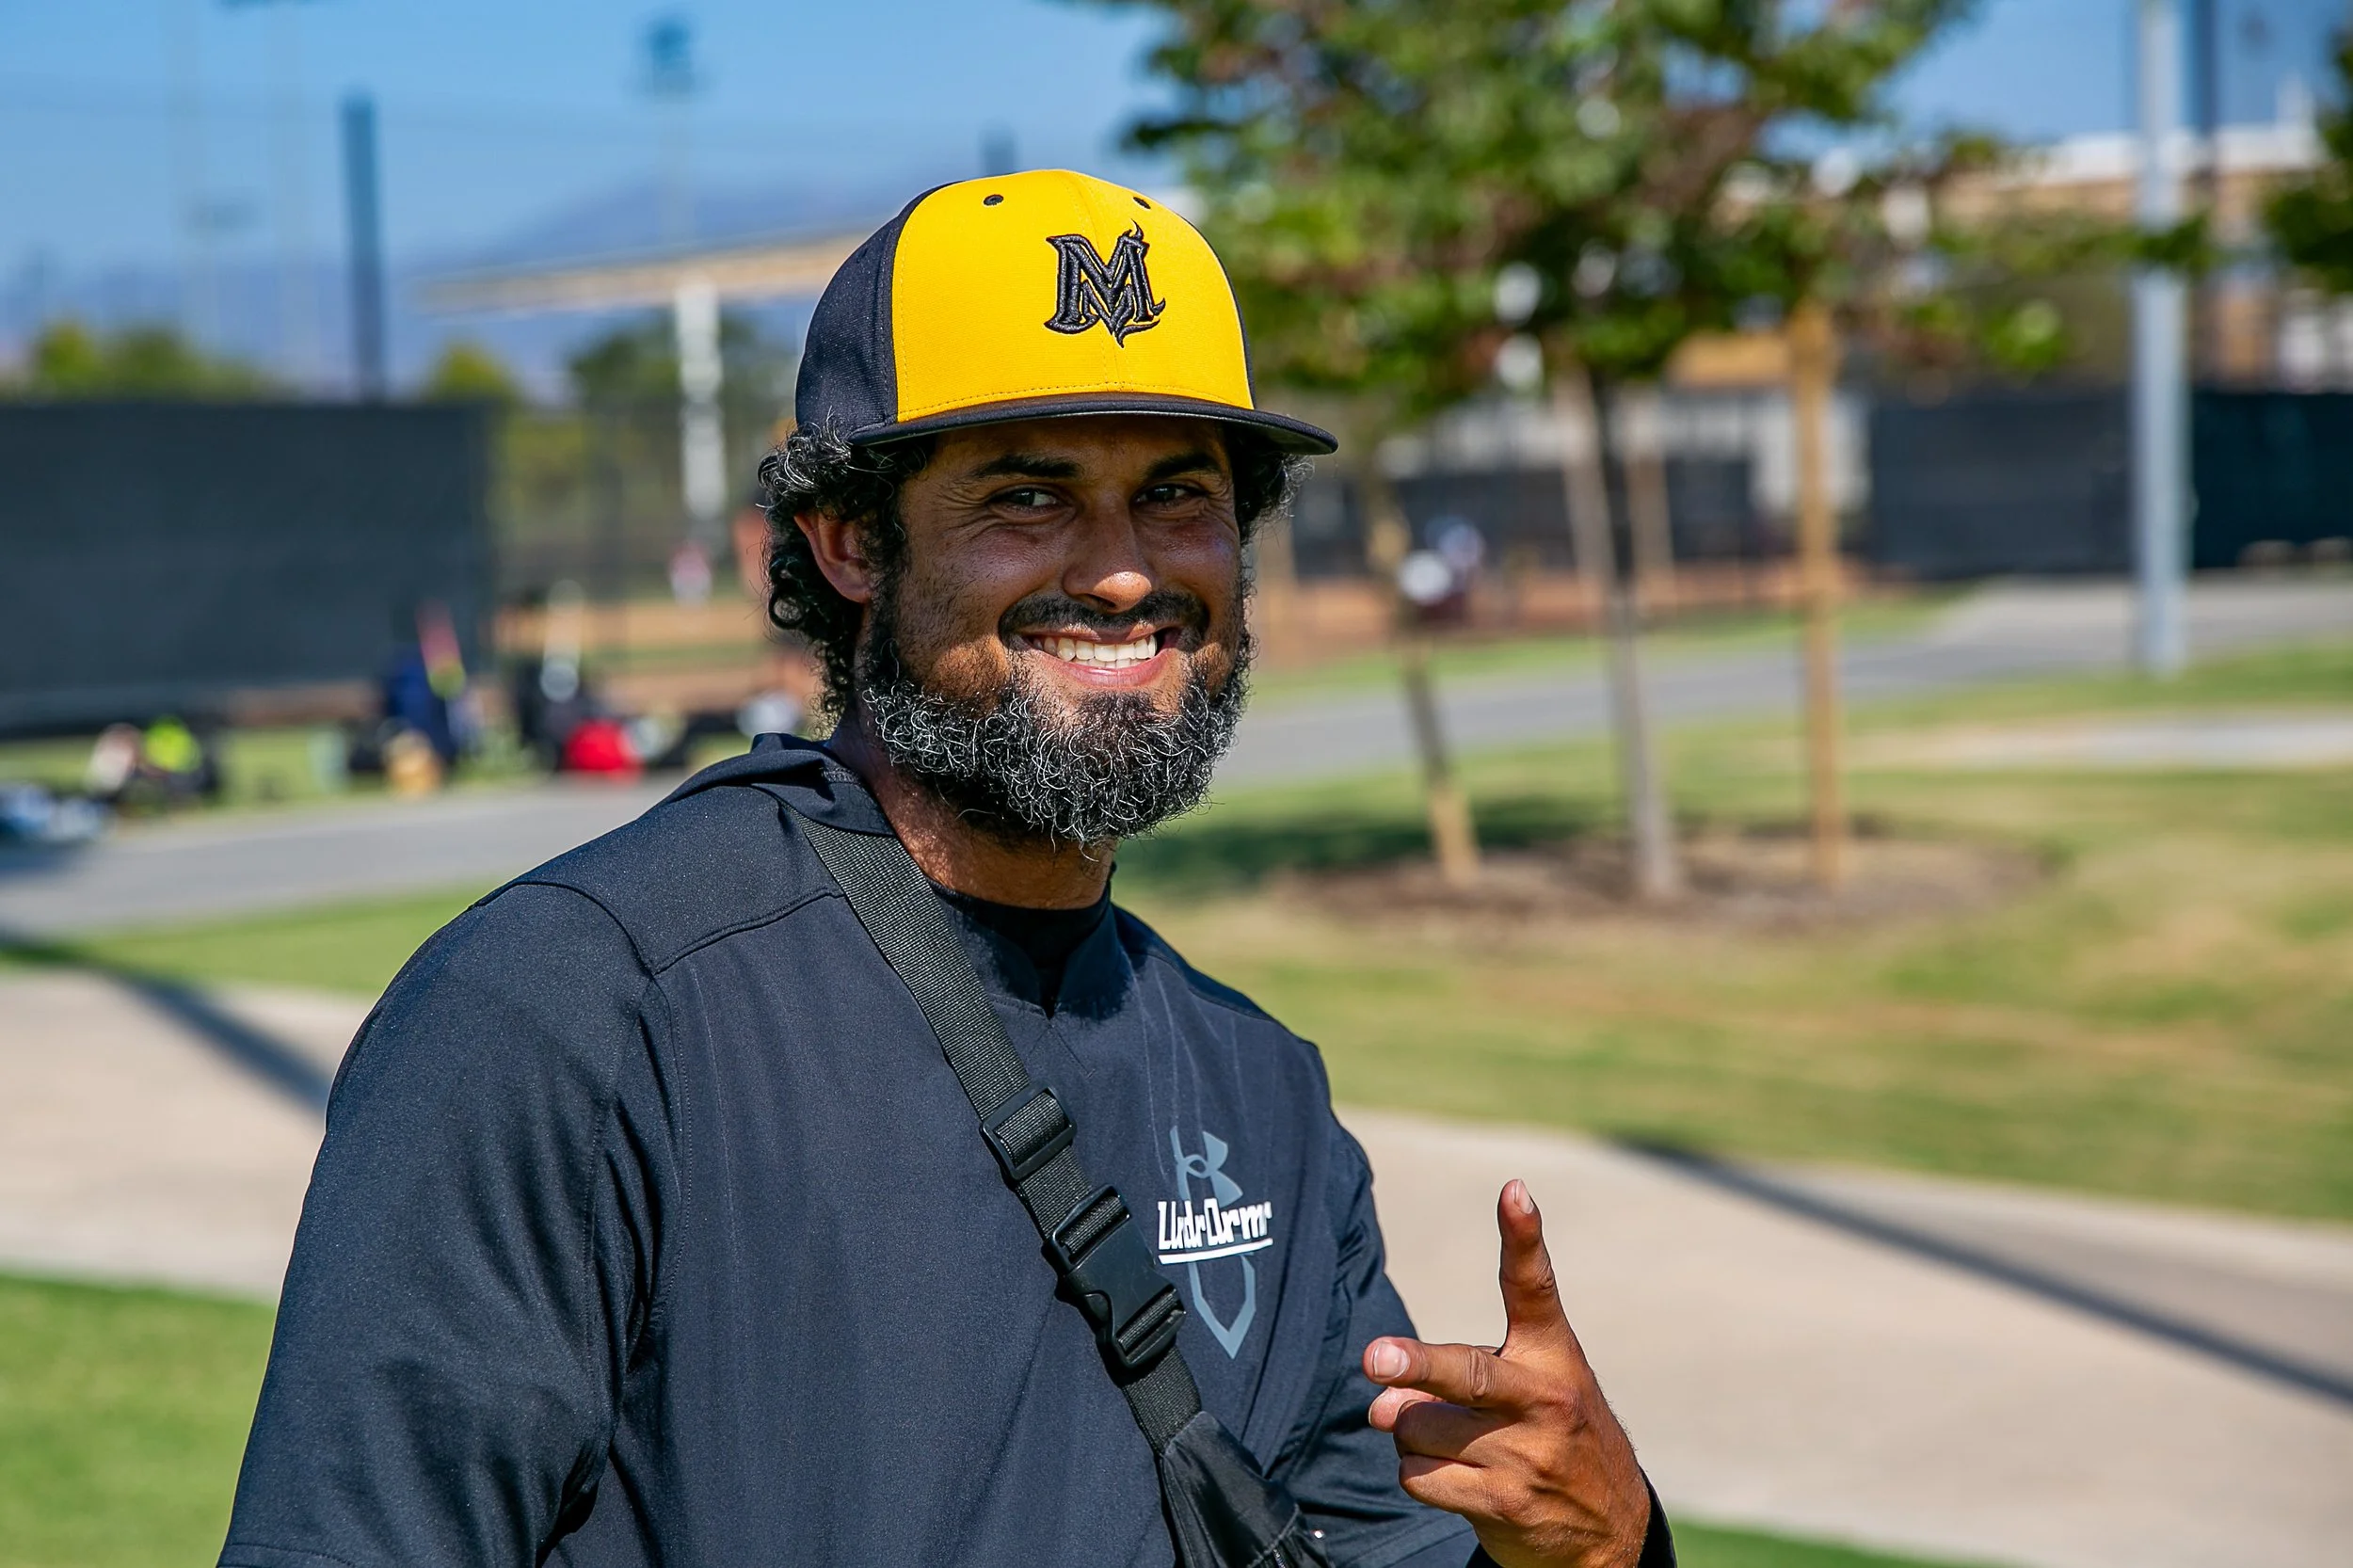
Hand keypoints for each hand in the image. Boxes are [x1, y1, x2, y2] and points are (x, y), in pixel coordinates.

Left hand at [1364, 1180, 1649, 1567]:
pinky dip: (1414, 1472)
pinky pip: (1417, 1475)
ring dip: (1409, 1430)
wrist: (1609, 1531)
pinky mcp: (1503, 1504)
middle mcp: (1544, 1399)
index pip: (1535, 1287)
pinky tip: (1450, 1475)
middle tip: (1374, 1357)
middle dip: (1417, 1365)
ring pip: (1417, 1426)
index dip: (1523, 1237)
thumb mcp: (1523, 1392)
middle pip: (1467, 1372)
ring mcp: (1525, 1456)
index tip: (1513, 1191)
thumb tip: (1378, 1408)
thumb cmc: (1547, 1436)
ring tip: (1449, 1439)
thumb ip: (1450, 1381)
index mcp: (1553, 1355)